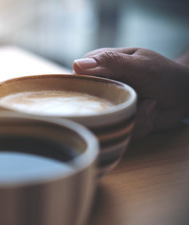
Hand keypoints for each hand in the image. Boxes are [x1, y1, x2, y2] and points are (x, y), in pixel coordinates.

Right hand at [73, 47, 188, 137]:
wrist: (184, 93)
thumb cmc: (163, 73)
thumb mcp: (139, 65)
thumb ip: (110, 62)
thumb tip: (76, 64)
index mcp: (98, 67)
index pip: (78, 81)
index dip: (90, 91)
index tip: (116, 91)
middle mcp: (99, 87)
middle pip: (91, 107)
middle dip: (119, 109)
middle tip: (145, 101)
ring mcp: (109, 106)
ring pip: (107, 124)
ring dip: (134, 119)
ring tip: (151, 106)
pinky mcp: (118, 121)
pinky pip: (120, 133)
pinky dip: (140, 127)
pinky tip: (151, 113)